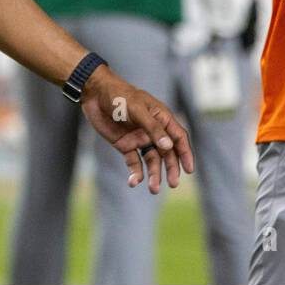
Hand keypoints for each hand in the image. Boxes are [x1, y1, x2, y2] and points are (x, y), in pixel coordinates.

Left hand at [78, 65, 194, 193]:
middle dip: (171, 168)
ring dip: (154, 174)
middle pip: (167, 152)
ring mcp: (139, 138)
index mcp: (161, 118)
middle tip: (173, 184)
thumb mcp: (138, 109)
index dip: (185, 153)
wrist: (94, 94)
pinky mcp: (125, 145)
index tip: (189, 170)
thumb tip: (168, 147)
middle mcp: (153, 130)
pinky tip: (133, 182)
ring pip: (152, 160)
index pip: (178, 137)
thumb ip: (153, 128)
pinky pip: (134, 162)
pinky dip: (135, 173)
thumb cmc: (119, 96)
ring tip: (153, 189)